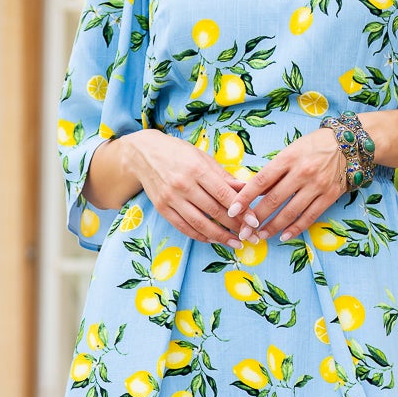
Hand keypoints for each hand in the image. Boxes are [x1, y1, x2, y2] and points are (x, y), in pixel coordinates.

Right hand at [95, 128, 245, 246]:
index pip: (224, 194)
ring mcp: (171, 198)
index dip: (241, 210)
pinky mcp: (162, 208)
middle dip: (234, 226)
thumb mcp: (203, 158)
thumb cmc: (178, 153)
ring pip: (199, 223)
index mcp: (197, 169)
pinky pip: (184, 227)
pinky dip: (200, 235)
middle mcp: (183, 184)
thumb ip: (224, 176)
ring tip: (234, 243)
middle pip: (214, 211)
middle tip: (249, 235)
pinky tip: (212, 239)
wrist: (143, 154)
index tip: (254, 221)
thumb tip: (247, 188)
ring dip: (219, 236)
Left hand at [228, 126, 346, 241]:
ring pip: (290, 212)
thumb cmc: (313, 147)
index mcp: (288, 158)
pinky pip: (309, 217)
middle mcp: (302, 172)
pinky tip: (283, 236)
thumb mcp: (290, 151)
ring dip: (273, 227)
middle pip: (274, 200)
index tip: (232, 210)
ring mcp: (317, 185)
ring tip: (260, 236)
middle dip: (256, 218)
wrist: (348, 144)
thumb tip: (252, 192)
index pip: (261, 181)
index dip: (245, 197)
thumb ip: (273, 172)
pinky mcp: (329, 196)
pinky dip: (295, 228)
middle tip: (243, 231)